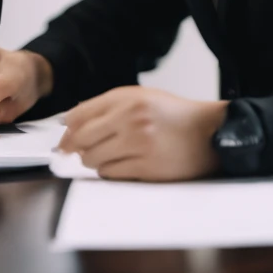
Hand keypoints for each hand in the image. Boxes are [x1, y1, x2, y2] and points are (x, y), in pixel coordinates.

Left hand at [57, 86, 228, 180]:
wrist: (208, 132)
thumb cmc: (173, 114)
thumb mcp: (140, 97)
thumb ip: (107, 106)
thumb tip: (71, 123)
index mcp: (127, 98)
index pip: (80, 115)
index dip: (67, 130)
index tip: (64, 138)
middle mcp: (131, 119)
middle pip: (82, 139)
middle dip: (75, 149)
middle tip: (77, 152)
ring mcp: (139, 144)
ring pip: (93, 160)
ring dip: (93, 161)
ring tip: (106, 156)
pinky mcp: (147, 168)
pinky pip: (111, 174)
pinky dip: (109, 172)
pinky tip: (120, 165)